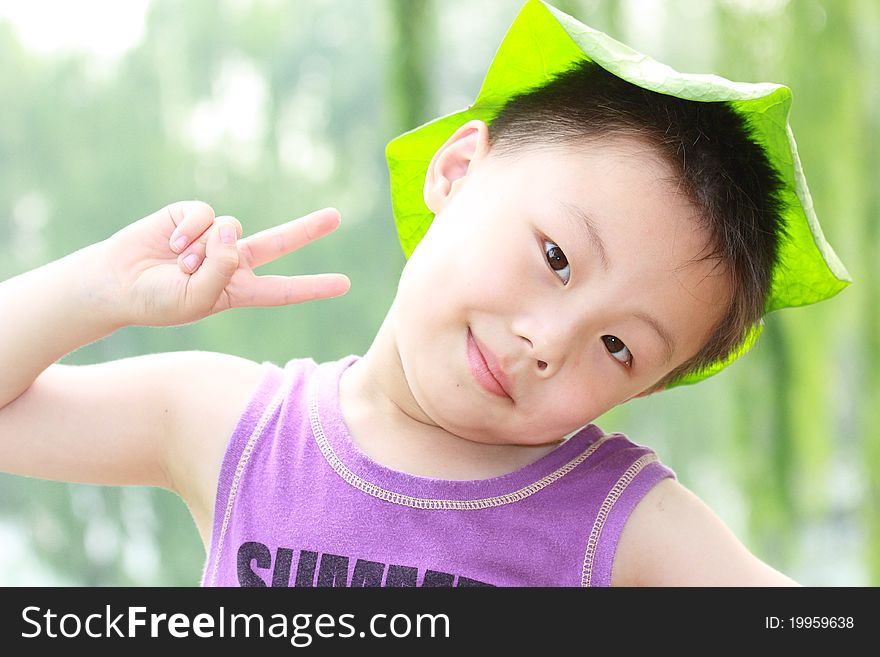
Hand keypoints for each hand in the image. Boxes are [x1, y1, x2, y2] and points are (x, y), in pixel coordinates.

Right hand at [102, 201, 349, 326]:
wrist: (117, 282)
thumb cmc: (156, 301)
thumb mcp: (196, 299)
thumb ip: (221, 269)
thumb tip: (233, 228)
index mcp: (238, 290)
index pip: (283, 289)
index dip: (312, 287)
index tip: (345, 284)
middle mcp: (231, 261)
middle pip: (278, 243)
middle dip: (307, 230)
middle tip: (337, 217)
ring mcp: (213, 237)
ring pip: (230, 229)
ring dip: (201, 249)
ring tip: (178, 265)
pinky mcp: (193, 216)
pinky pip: (205, 214)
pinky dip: (188, 230)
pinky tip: (170, 243)